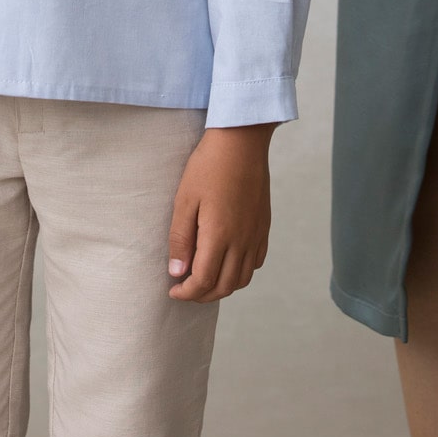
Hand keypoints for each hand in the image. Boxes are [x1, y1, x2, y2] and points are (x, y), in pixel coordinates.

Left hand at [167, 124, 274, 302]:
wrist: (241, 141)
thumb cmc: (208, 166)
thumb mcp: (185, 200)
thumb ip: (181, 239)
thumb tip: (177, 272)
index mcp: (219, 236)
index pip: (204, 281)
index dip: (187, 293)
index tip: (173, 290)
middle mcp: (242, 240)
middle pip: (224, 286)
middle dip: (202, 295)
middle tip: (185, 290)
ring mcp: (256, 234)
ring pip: (242, 279)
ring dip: (222, 287)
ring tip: (204, 279)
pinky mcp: (263, 225)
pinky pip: (256, 261)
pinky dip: (241, 272)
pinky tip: (227, 262)